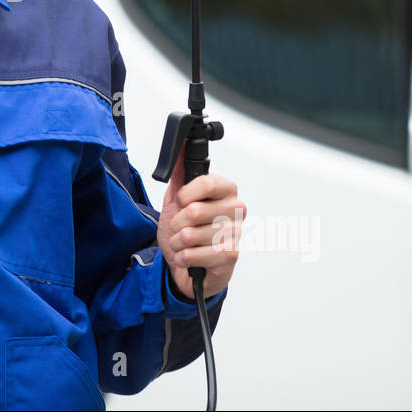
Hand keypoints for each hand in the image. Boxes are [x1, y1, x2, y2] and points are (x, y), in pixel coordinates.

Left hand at [156, 146, 244, 302]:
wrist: (185, 264)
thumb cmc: (185, 231)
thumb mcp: (176, 199)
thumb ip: (179, 173)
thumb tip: (180, 146)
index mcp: (226, 190)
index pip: (207, 183)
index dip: (185, 195)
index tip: (181, 202)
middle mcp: (235, 209)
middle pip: (194, 211)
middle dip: (176, 223)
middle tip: (179, 227)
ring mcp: (235, 233)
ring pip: (190, 234)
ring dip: (177, 242)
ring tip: (183, 244)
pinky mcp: (230, 255)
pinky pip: (193, 254)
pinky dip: (182, 257)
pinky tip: (188, 257)